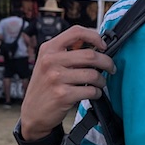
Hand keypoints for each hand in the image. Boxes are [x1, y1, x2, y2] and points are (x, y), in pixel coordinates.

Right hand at [20, 25, 114, 140]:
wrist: (32, 112)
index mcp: (49, 49)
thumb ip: (67, 52)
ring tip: (100, 83)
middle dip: (107, 62)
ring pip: (93, 74)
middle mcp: (51, 61)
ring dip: (102, 80)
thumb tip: (96, 46)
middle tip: (111, 67)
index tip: (103, 45)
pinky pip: (90, 90)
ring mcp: (56, 78)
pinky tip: (94, 93)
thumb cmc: (45, 86)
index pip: (76, 32)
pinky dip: (97, 93)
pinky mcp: (63, 95)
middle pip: (90, 55)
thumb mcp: (48, 63)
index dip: (95, 36)